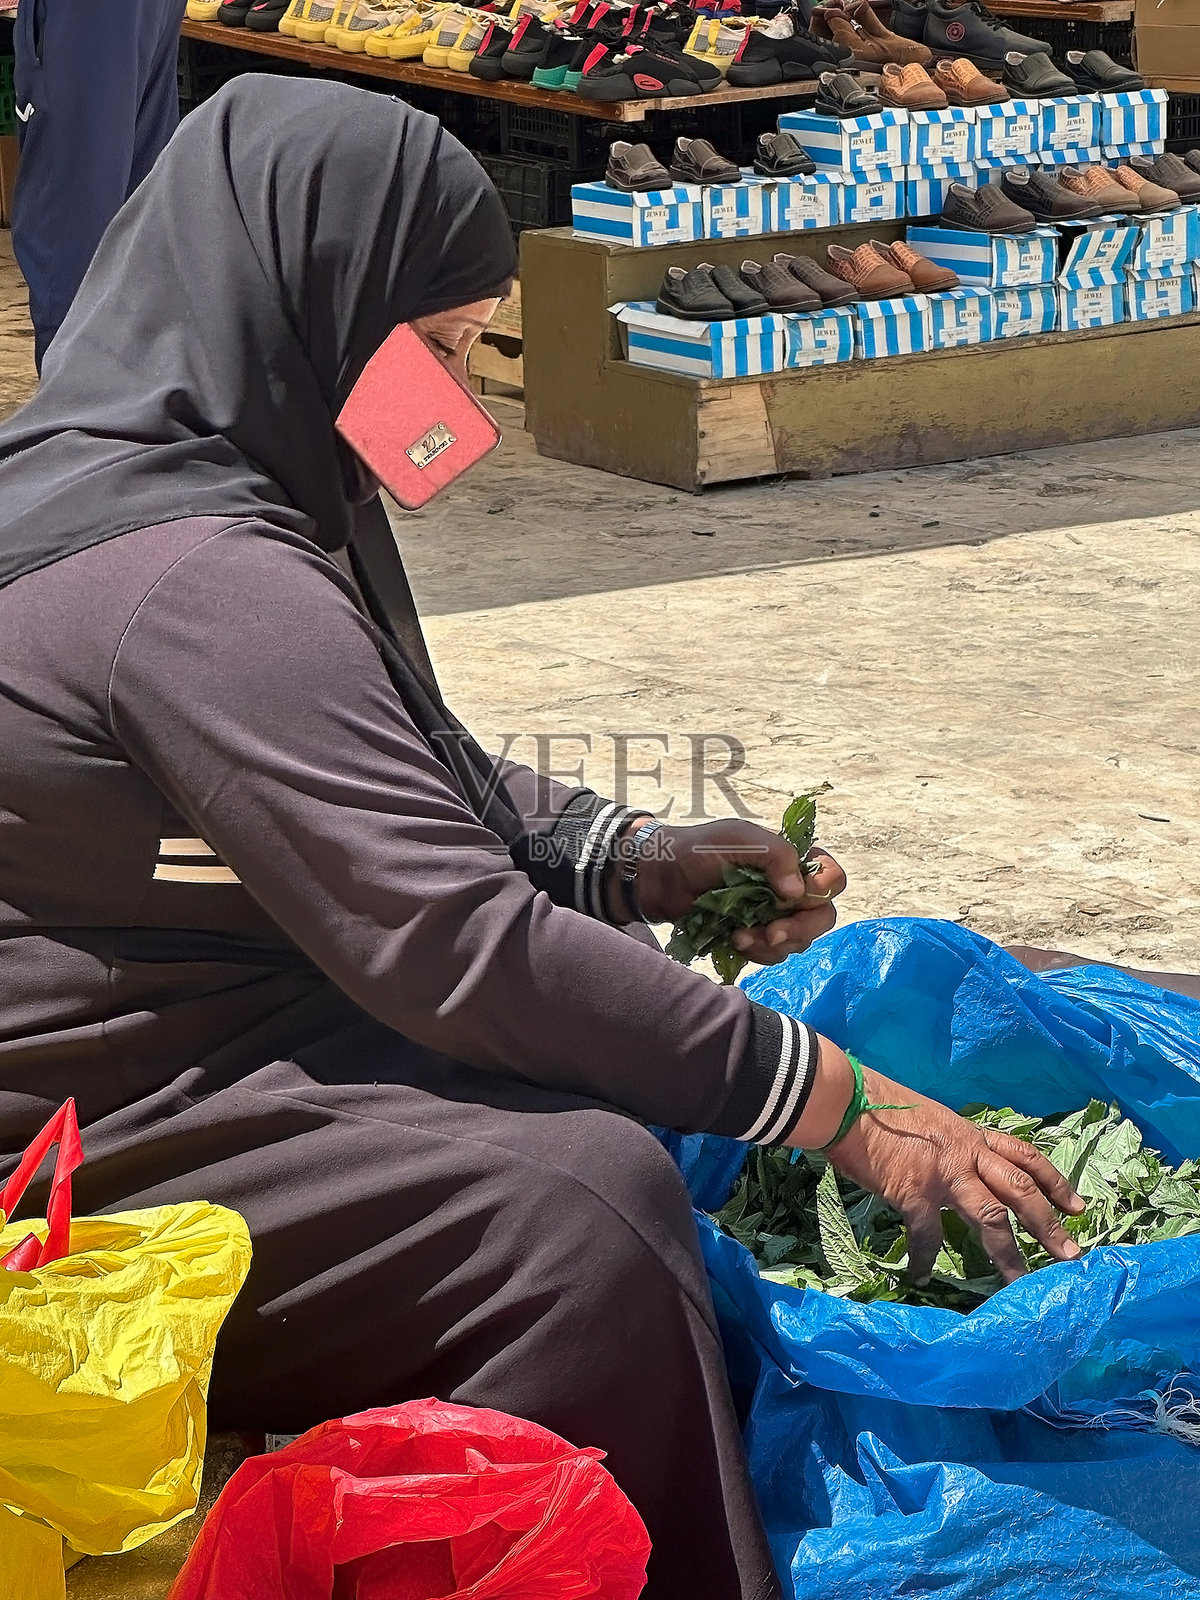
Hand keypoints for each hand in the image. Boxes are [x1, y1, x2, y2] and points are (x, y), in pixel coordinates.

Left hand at [631, 817, 845, 961]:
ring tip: (740, 935)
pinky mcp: (754, 936)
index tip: (789, 899)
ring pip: (799, 941)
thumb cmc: (696, 850)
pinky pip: (773, 955)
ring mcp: (773, 914)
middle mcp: (788, 888)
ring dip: (772, 944)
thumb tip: (797, 892)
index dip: (819, 893)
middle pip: (822, 917)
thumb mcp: (736, 839)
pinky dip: (757, 953)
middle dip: (798, 930)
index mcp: (791, 860)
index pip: (831, 879)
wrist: (659, 878)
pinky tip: (734, 941)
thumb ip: (774, 854)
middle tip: (771, 934)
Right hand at [795, 1052, 1084, 1283]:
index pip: (1024, 1156)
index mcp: (969, 1133)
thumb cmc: (878, 1105)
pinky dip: (923, 1258)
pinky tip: (919, 1275)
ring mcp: (944, 1172)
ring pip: (991, 1218)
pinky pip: (928, 1236)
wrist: (844, 1100)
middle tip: (1072, 1254)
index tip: (1077, 1206)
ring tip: (1022, 1283)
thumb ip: (947, 1145)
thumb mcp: (927, 1120)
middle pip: (1020, 1189)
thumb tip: (953, 1165)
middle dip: (1049, 1223)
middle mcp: (965, 1152)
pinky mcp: (915, 1192)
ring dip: (1009, 1254)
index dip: (1054, 1182)